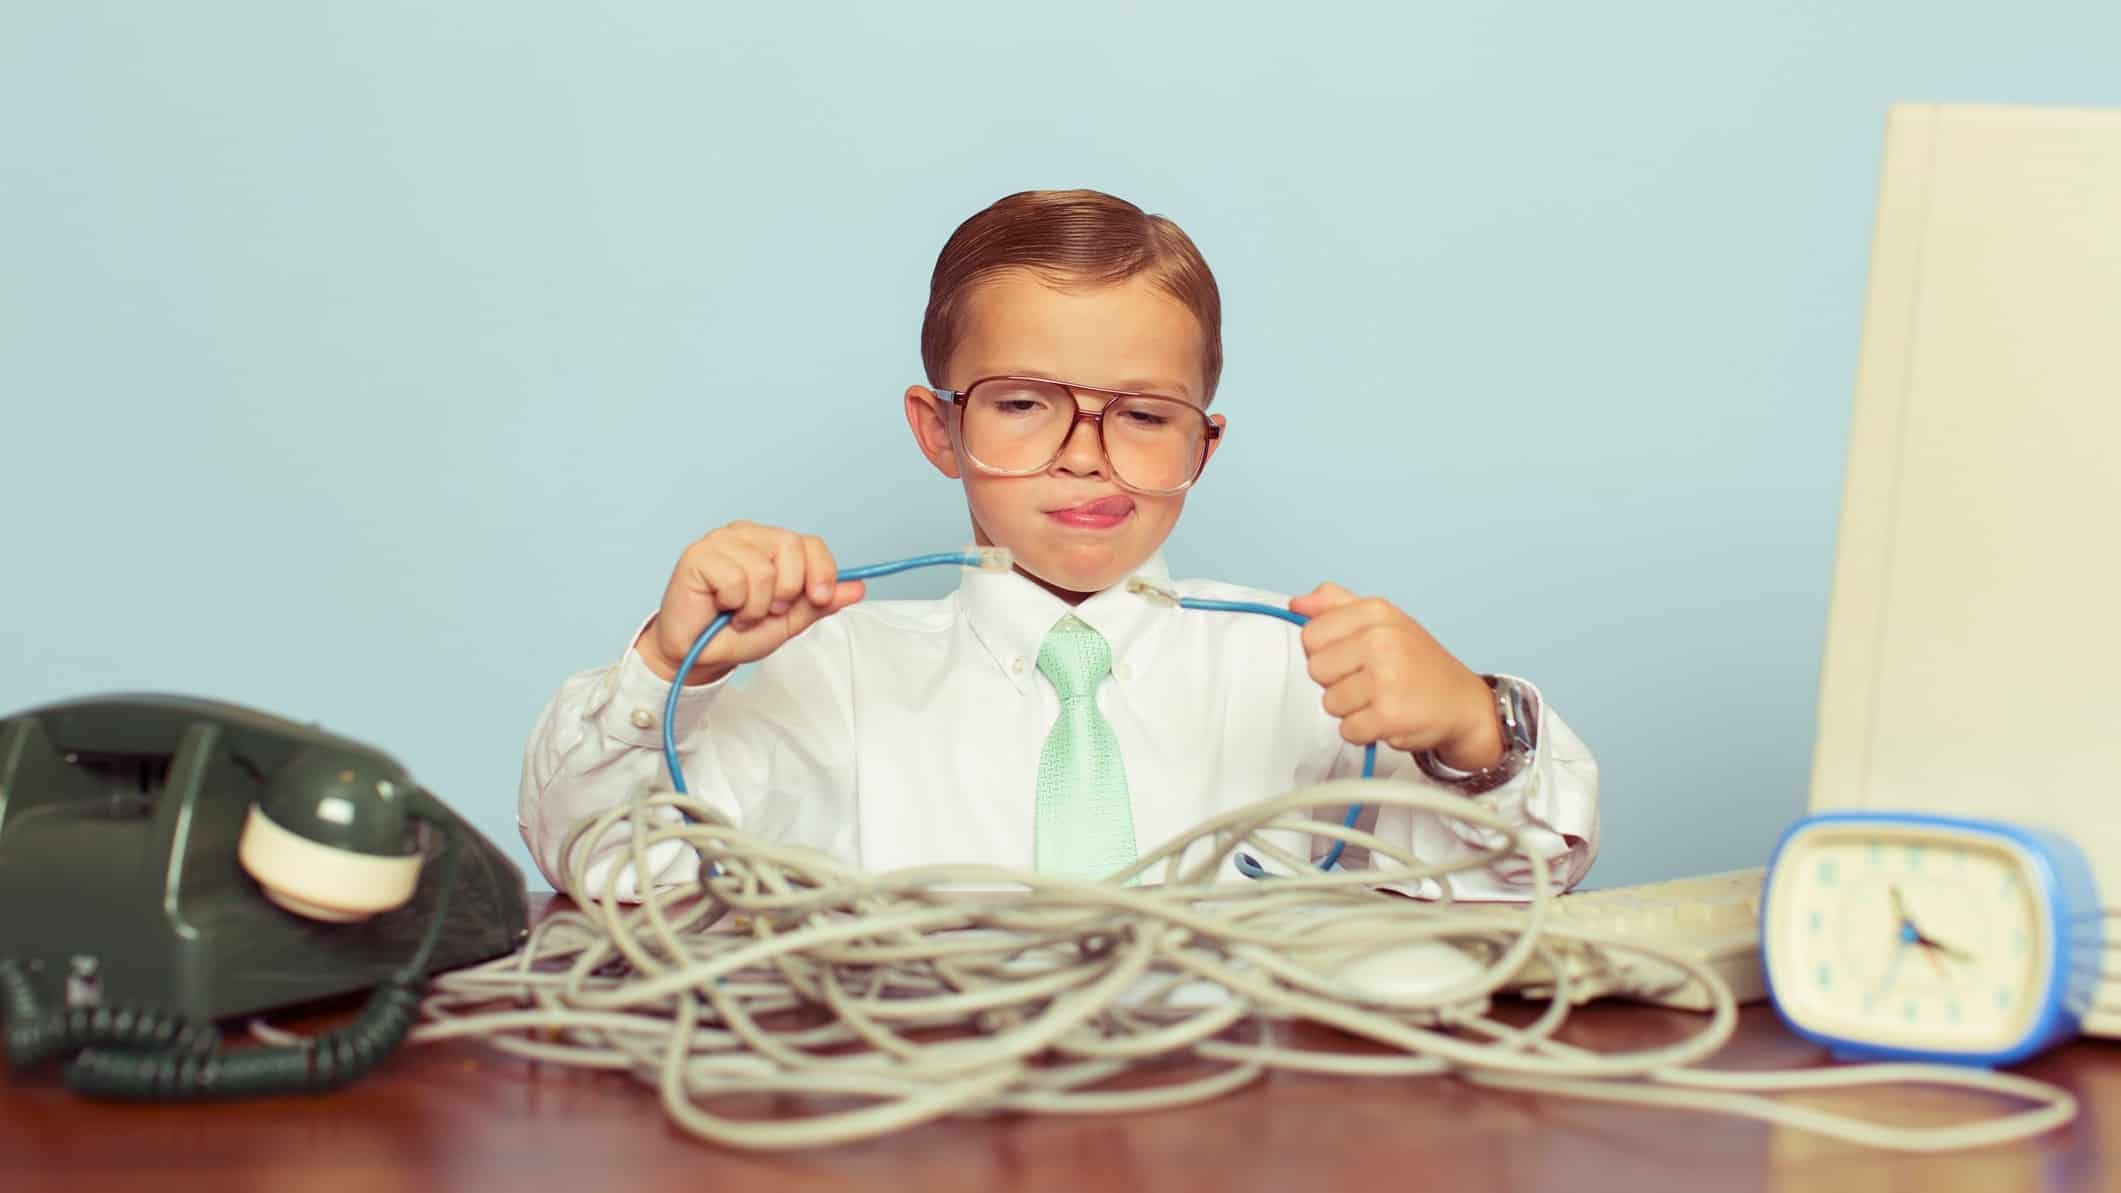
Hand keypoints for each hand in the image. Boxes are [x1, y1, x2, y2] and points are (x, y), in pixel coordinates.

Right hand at [637, 521, 864, 683]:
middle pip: (791, 547)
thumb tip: (857, 588)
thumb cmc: (738, 633)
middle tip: (768, 610)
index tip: (821, 598)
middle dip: (788, 591)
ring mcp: (721, 541)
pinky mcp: (698, 555)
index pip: (810, 543)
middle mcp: (747, 534)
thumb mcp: (790, 620)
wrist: (699, 656)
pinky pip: (735, 579)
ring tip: (740, 613)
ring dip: (756, 605)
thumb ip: (820, 602)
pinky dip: (734, 604)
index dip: (823, 571)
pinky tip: (721, 608)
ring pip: (763, 569)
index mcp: (771, 544)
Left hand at [1289, 583, 1504, 768]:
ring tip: (1382, 698)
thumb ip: (1335, 605)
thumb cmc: (1418, 663)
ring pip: (1330, 702)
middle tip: (1371, 680)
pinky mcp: (1389, 715)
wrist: (1463, 703)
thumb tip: (1296, 603)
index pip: (1311, 635)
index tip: (1353, 656)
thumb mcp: (1383, 621)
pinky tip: (1388, 718)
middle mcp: (1381, 640)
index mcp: (1375, 612)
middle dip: (1338, 681)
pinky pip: (1347, 730)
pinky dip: (1364, 731)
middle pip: (1316, 670)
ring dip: (1352, 708)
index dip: (1326, 651)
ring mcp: (1386, 678)